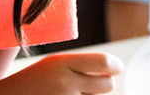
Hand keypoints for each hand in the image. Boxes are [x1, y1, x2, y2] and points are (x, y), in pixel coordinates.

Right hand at [0, 52, 121, 94]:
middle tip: (86, 85)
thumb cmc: (34, 83)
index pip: (106, 63)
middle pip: (108, 85)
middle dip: (102, 85)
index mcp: (62, 63)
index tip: (114, 69)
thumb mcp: (55, 65)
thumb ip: (83, 66)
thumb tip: (115, 71)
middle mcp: (66, 83)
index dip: (115, 67)